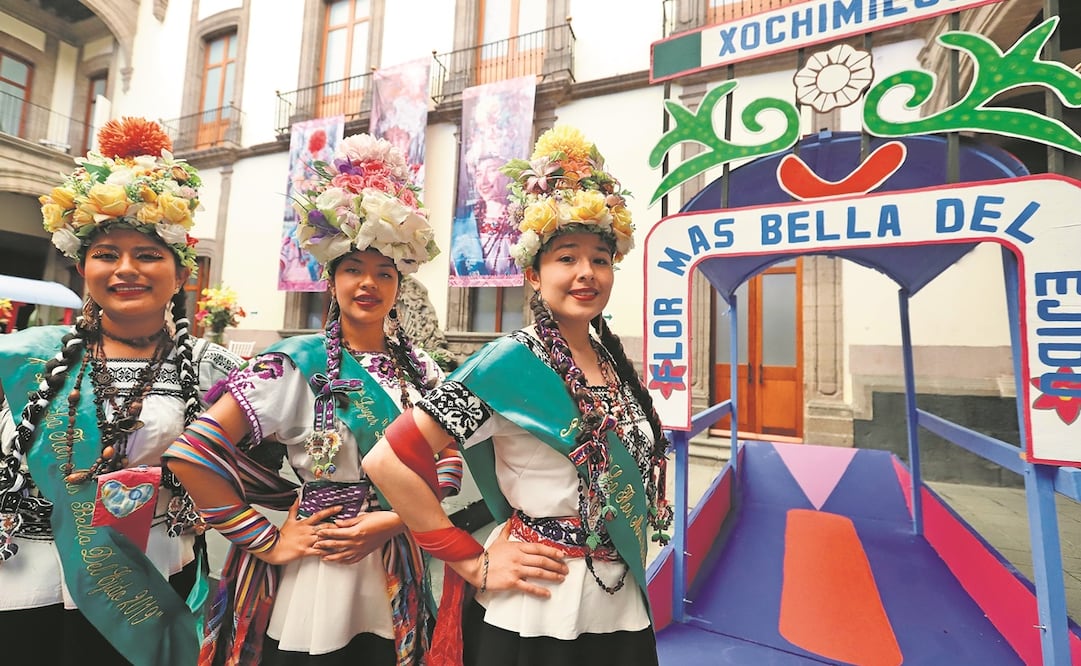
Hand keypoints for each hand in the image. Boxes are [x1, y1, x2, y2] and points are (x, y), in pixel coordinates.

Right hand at [257, 498, 341, 564]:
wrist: (272, 548)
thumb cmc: (282, 535)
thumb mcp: (289, 520)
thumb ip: (294, 509)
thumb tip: (297, 498)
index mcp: (304, 524)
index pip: (320, 515)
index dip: (331, 511)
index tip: (340, 507)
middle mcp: (307, 531)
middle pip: (325, 527)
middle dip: (337, 526)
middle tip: (348, 525)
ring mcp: (307, 542)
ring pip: (324, 539)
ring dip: (334, 539)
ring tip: (345, 539)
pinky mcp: (305, 551)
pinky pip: (318, 551)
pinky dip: (327, 552)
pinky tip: (335, 552)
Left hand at [315, 510, 404, 563]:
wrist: (393, 525)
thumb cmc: (381, 519)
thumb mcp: (363, 517)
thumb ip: (348, 521)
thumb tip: (337, 523)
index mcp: (355, 532)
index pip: (336, 533)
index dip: (326, 533)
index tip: (318, 532)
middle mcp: (357, 543)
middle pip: (336, 545)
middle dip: (324, 545)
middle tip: (315, 545)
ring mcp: (361, 549)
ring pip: (342, 556)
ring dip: (331, 557)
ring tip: (323, 557)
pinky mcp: (365, 553)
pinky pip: (352, 560)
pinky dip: (344, 561)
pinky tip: (339, 561)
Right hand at [450, 522, 568, 598]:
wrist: (476, 567)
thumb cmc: (488, 556)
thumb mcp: (499, 540)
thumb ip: (507, 530)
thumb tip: (509, 521)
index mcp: (518, 547)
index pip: (539, 548)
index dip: (552, 551)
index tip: (562, 555)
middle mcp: (519, 558)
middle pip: (543, 560)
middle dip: (556, 564)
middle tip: (565, 568)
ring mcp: (516, 570)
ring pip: (539, 572)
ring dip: (552, 575)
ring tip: (561, 578)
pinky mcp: (512, 581)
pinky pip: (529, 587)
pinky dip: (539, 590)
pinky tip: (547, 593)